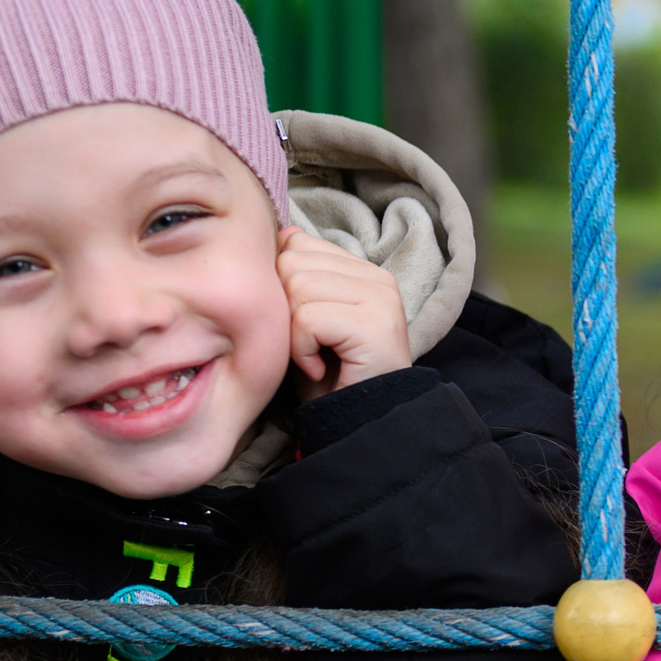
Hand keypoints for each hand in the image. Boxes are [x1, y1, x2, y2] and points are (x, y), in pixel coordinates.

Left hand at [278, 226, 411, 399]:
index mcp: (363, 270)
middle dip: (284, 309)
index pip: (298, 243)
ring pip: (297, 288)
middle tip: (308, 345)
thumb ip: (299, 277)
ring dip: (292, 333)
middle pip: (292, 263)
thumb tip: (279, 237)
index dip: (282, 286)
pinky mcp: (375, 324)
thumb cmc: (330, 377)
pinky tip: (319, 367)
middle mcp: (377, 277)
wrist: (360, 424)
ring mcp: (381, 298)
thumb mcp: (306, 319)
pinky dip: (301, 350)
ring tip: (315, 357)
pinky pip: (308, 318)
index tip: (302, 325)